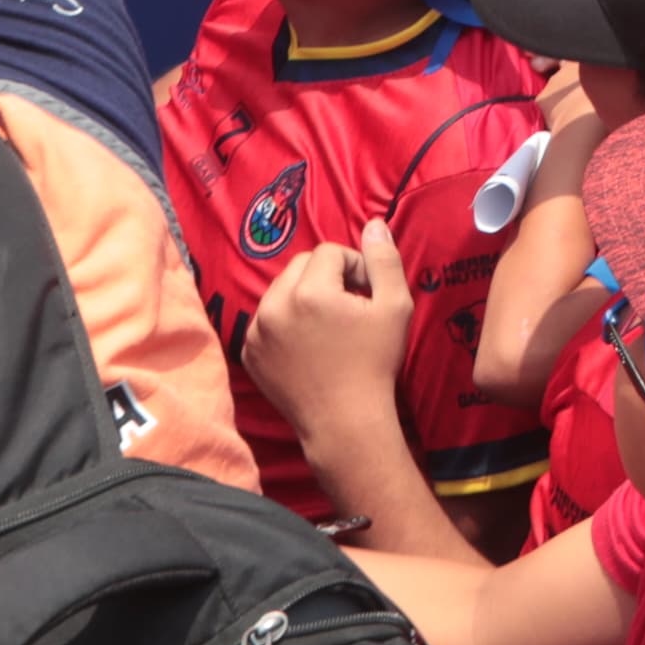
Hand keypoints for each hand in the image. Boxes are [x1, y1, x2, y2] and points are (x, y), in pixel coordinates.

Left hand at [244, 222, 413, 446]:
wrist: (344, 421)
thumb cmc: (375, 363)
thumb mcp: (395, 307)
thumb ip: (384, 260)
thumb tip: (373, 224)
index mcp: (309, 291)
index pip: (330, 252)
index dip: (354, 268)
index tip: (367, 296)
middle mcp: (274, 306)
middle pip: (301, 266)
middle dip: (326, 277)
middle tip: (348, 308)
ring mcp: (256, 331)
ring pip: (281, 290)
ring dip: (304, 297)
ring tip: (327, 326)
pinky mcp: (248, 352)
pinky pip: (266, 318)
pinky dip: (285, 322)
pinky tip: (307, 344)